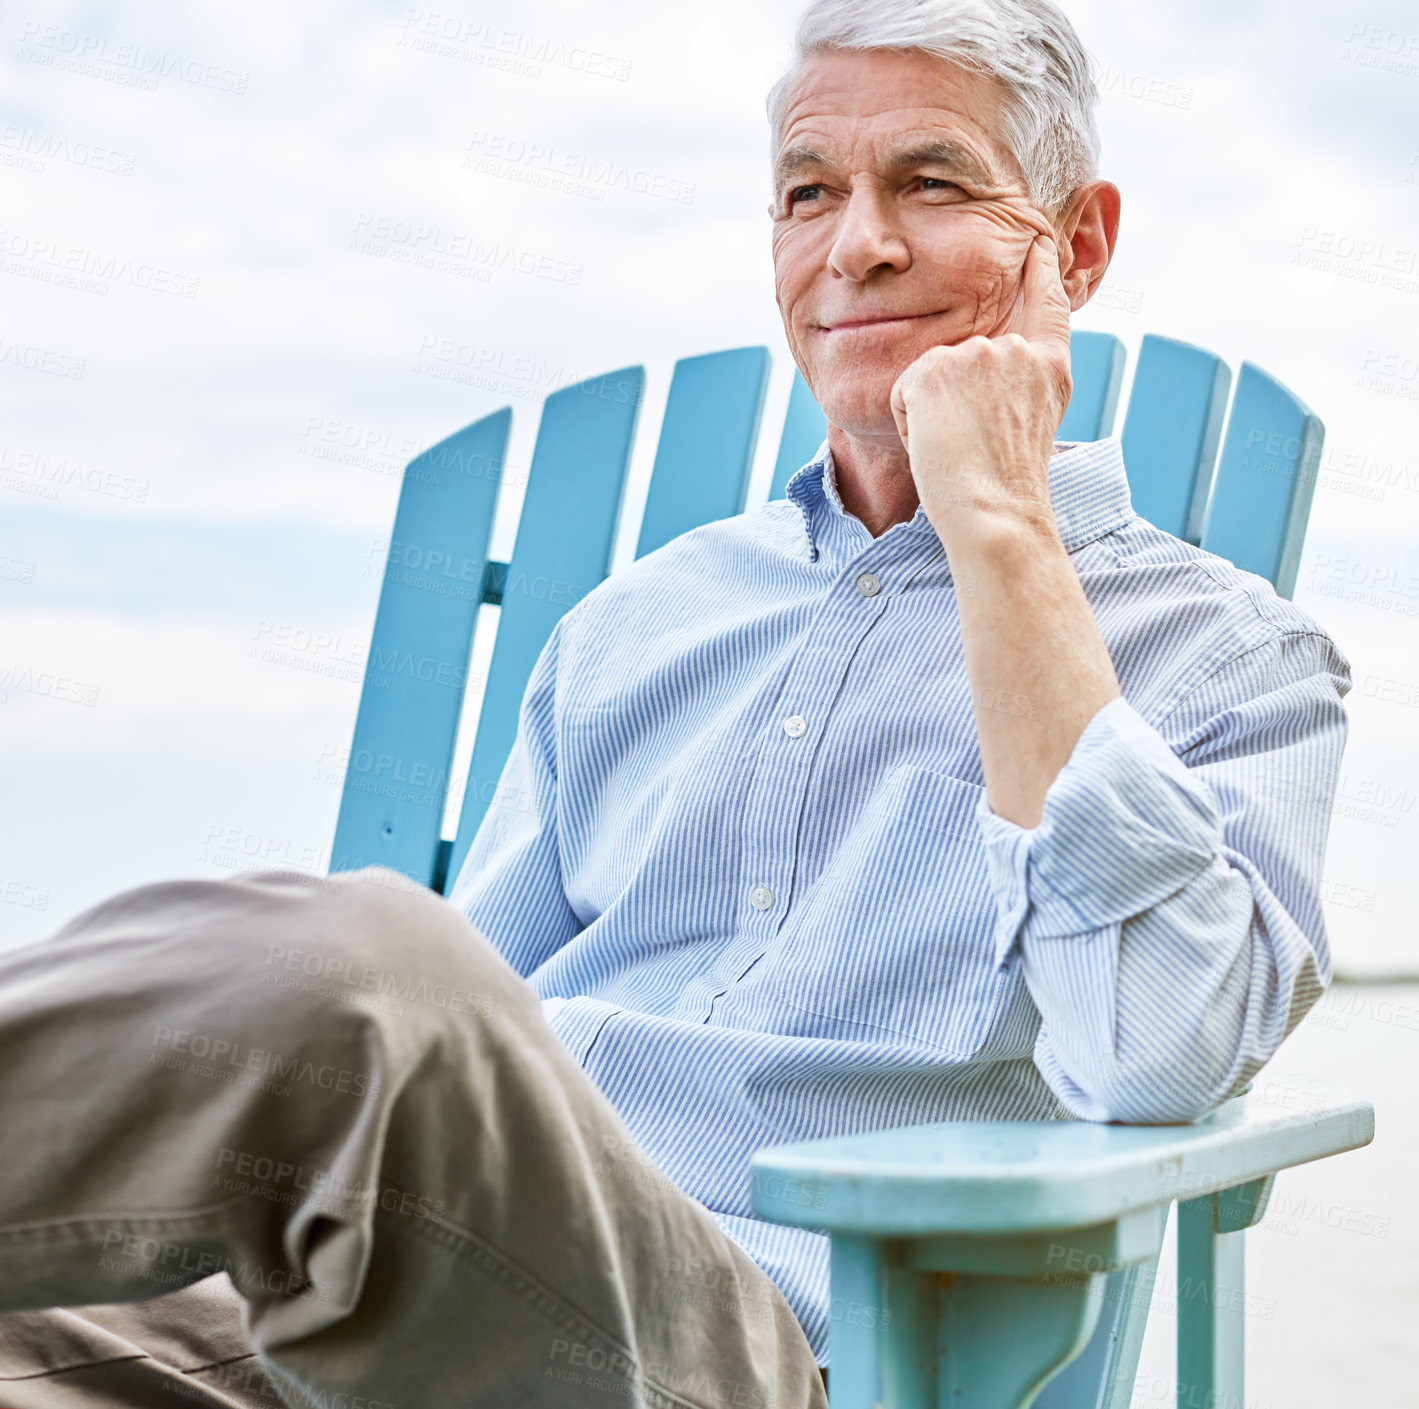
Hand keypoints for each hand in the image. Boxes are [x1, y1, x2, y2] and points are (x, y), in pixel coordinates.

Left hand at [888, 235, 1073, 535]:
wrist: (993, 511)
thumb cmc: (1008, 487)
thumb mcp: (1032, 425)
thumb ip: (1020, 384)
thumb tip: (1000, 358)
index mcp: (1048, 367)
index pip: (1049, 301)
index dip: (1041, 270)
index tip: (1038, 240)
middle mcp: (1016, 351)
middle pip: (965, 357)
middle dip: (955, 402)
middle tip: (976, 446)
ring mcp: (976, 355)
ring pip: (931, 377)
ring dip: (933, 415)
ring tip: (958, 448)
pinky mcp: (934, 368)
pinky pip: (902, 394)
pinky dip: (909, 424)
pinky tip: (936, 445)